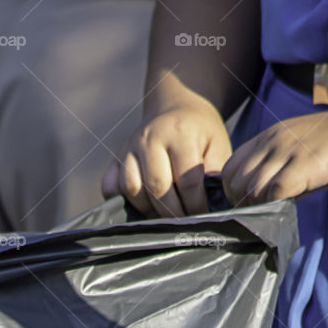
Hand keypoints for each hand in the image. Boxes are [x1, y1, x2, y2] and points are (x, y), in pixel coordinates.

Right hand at [102, 99, 232, 216]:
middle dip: (173, 212)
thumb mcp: (217, 144)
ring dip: (148, 209)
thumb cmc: (198, 131)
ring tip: (164, 213)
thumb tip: (211, 203)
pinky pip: (111, 187)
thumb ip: (215, 172)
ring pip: (132, 190)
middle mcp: (150, 137)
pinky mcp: (115, 157)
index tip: (202, 215)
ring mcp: (129, 147)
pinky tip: (142, 203)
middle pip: (157, 188)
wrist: (173, 107)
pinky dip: (123, 201)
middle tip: (184, 220)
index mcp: (179, 132)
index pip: (187, 181)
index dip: (196, 205)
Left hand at [222, 105, 327, 205]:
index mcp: (266, 137)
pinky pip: (276, 191)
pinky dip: (276, 204)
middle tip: (258, 212)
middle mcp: (273, 142)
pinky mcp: (304, 164)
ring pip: (254, 188)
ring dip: (261, 205)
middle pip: (238, 182)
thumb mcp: (294, 152)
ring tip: (274, 209)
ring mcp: (288, 151)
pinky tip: (287, 204)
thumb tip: (256, 202)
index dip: (232, 192)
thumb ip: (273, 171)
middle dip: (244, 203)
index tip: (243, 204)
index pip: (230, 169)